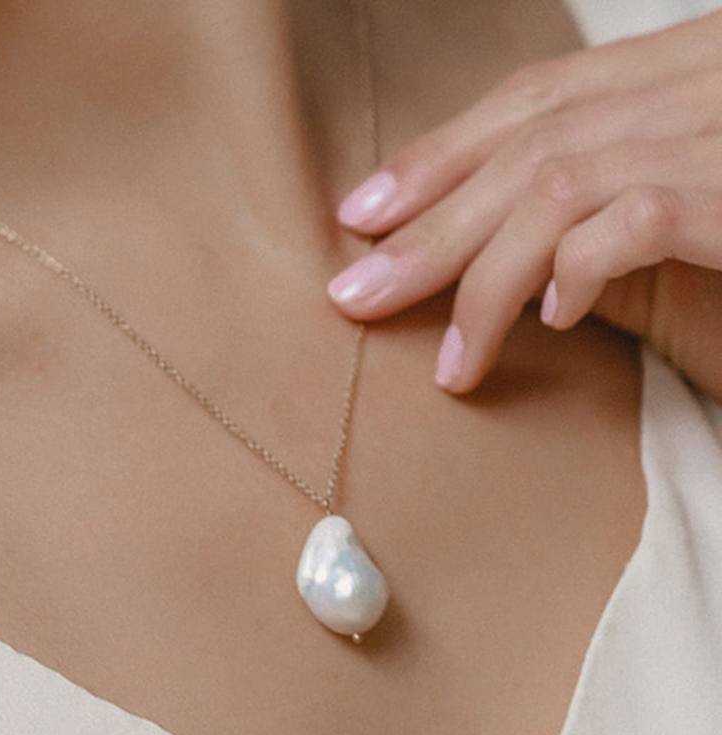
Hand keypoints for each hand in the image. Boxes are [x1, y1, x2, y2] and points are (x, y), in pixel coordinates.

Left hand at [326, 10, 721, 403]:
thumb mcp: (688, 209)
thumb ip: (599, 213)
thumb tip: (498, 264)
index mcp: (681, 68)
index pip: (535, 96)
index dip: (438, 154)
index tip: (363, 212)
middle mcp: (700, 80)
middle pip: (527, 142)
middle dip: (430, 227)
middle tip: (358, 293)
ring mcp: (721, 133)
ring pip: (557, 186)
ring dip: (484, 280)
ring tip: (453, 359)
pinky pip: (632, 222)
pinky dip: (578, 272)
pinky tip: (556, 322)